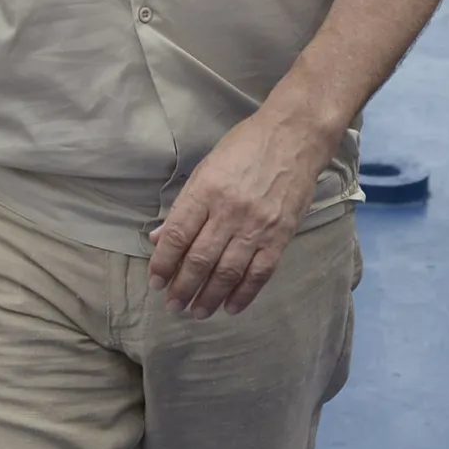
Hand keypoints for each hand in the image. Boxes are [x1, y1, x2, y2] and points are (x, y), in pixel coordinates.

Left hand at [147, 104, 332, 317]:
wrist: (294, 136)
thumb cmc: (245, 147)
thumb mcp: (206, 167)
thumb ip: (184, 205)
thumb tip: (157, 237)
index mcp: (206, 190)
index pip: (177, 235)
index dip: (163, 263)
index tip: (155, 282)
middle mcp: (229, 211)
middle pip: (199, 259)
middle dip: (182, 287)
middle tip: (172, 305)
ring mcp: (257, 225)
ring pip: (227, 272)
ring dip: (209, 297)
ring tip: (196, 312)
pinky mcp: (280, 235)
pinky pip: (259, 273)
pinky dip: (243, 294)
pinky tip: (230, 308)